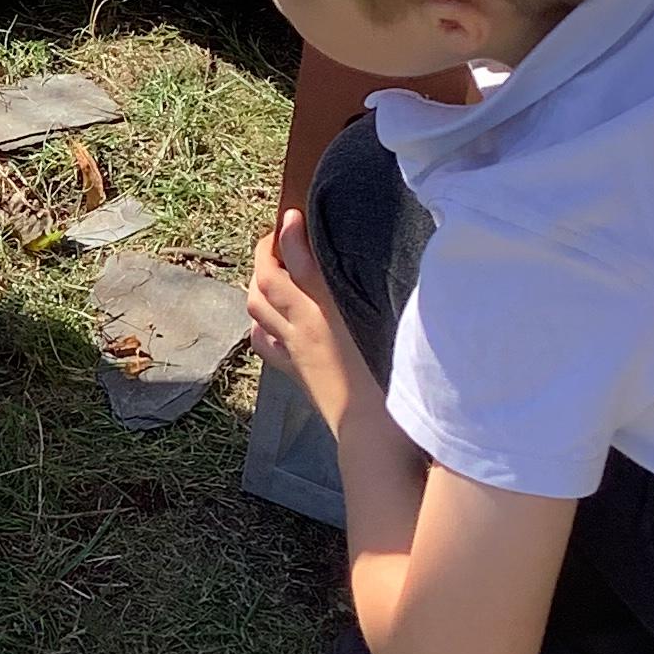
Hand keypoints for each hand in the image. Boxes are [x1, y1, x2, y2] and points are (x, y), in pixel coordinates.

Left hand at [245, 208, 381, 432]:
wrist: (374, 438)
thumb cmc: (396, 384)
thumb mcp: (396, 331)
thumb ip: (386, 297)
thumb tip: (380, 272)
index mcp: (328, 313)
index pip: (298, 263)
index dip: (291, 235)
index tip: (290, 215)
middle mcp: (304, 328)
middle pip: (265, 283)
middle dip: (264, 255)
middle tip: (274, 239)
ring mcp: (294, 352)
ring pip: (256, 310)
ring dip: (257, 286)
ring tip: (270, 271)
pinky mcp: (294, 372)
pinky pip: (265, 342)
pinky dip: (261, 324)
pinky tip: (268, 320)